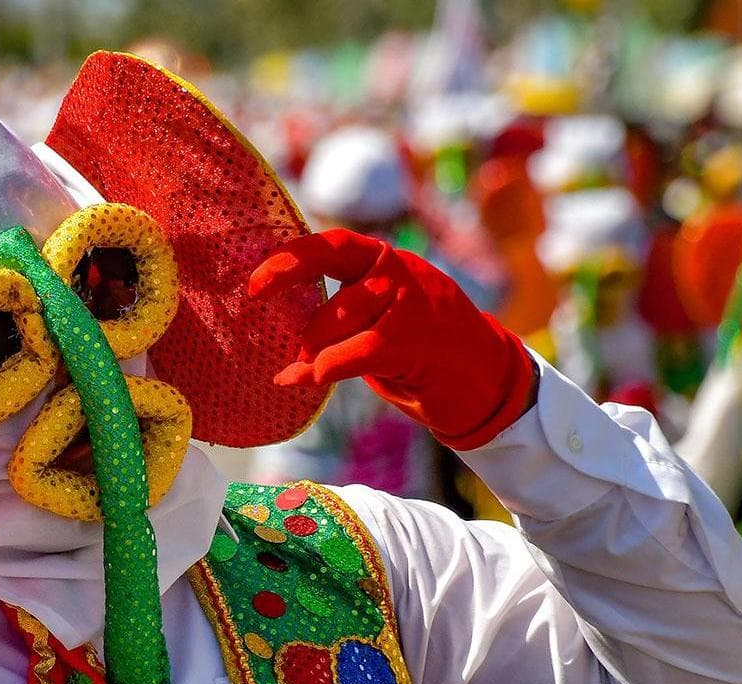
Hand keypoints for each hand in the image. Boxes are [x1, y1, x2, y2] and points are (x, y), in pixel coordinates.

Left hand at [252, 230, 536, 449]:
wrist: (486, 381)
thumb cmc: (422, 352)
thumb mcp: (380, 319)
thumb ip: (341, 312)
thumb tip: (282, 326)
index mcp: (385, 260)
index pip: (332, 244)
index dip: (290, 257)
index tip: (254, 281)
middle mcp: (398, 270)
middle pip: (333, 272)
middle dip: (294, 298)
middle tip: (273, 330)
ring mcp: (412, 301)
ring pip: (342, 314)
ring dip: (313, 347)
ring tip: (302, 368)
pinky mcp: (417, 338)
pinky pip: (359, 350)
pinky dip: (327, 367)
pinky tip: (305, 379)